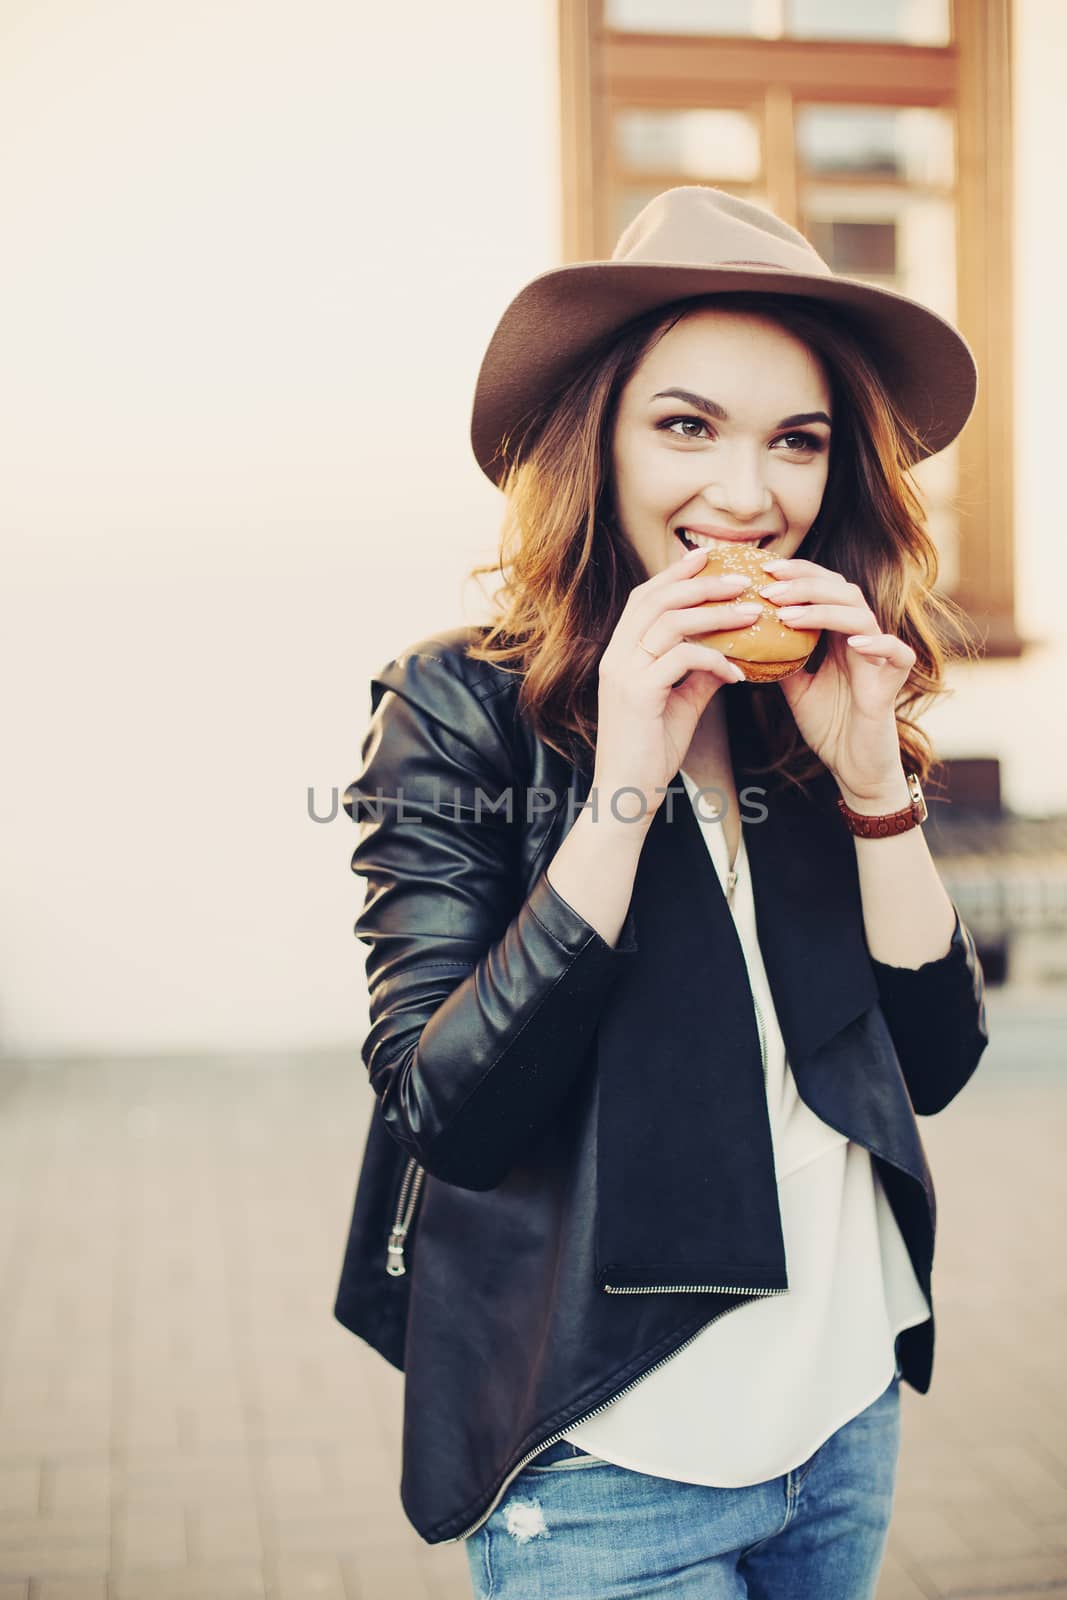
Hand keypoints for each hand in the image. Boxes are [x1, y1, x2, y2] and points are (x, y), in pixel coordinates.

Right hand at [592, 545, 758, 822]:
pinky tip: (739, 671)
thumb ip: (699, 675)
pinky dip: (716, 659)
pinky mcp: (638, 693)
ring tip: (753, 612)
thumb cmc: (651, 752)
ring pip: (671, 622)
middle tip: (743, 579)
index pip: (645, 598)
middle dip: (701, 582)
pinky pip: (683, 659)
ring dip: (717, 613)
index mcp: (620, 653)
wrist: (627, 795)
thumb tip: (730, 653)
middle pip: (656, 599)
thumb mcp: (680, 704)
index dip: (676, 574)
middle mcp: (616, 656)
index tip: (709, 557)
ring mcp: (623, 673)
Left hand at [758, 556, 914, 805]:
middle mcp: (862, 637)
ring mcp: (880, 656)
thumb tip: (745, 636)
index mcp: (838, 634)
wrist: (853, 766)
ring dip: (823, 610)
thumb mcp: (794, 687)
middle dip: (804, 583)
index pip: (823, 588)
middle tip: (769, 587)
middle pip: (841, 590)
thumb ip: (780, 659)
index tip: (763, 570)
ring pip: (861, 614)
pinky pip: (897, 653)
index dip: (797, 573)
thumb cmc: (829, 725)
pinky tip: (853, 642)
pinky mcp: (894, 681)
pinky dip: (878, 643)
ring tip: (787, 614)